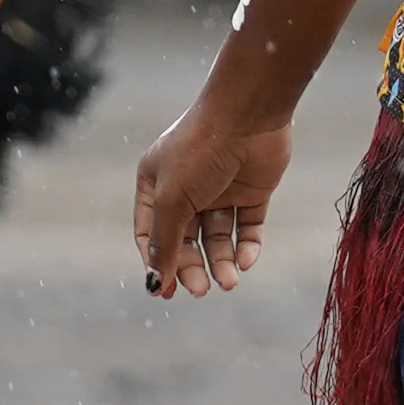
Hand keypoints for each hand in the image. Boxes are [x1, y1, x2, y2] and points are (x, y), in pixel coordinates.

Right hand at [134, 105, 290, 298]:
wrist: (248, 114)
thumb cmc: (199, 150)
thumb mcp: (171, 200)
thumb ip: (164, 243)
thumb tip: (155, 283)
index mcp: (155, 184)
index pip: (150, 234)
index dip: (157, 262)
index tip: (166, 291)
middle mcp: (187, 188)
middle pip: (186, 240)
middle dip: (192, 267)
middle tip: (201, 290)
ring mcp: (221, 189)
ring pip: (218, 238)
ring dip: (222, 262)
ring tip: (229, 282)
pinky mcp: (252, 190)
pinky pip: (247, 226)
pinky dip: (247, 246)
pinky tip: (246, 260)